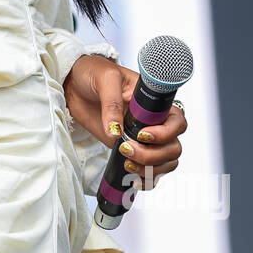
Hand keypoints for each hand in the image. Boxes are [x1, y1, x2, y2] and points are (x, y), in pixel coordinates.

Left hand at [63, 54, 186, 191]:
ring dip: (150, 168)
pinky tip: (133, 179)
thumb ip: (111, 103)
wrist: (75, 85)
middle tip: (126, 148)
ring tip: (127, 163)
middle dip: (153, 155)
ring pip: (166, 161)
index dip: (166, 133)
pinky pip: (150, 171)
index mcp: (155, 102)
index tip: (142, 135)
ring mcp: (144, 138)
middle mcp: (154, 121)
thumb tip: (116, 132)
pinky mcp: (131, 149)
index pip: (177, 121)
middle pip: (173, 146)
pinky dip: (147, 179)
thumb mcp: (105, 79)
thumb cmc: (94, 73)